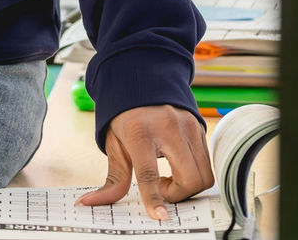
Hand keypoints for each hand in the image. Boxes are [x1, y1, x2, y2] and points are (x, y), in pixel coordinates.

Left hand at [78, 105, 211, 222]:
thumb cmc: (125, 115)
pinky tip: (179, 165)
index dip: (154, 197)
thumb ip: (113, 178)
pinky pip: (207, 163)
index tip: (161, 216)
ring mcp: (188, 125)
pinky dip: (195, 173)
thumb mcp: (115, 144)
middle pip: (189, 179)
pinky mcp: (200, 126)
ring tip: (169, 176)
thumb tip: (91, 202)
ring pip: (204, 175)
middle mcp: (168, 127)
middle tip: (161, 187)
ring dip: (188, 186)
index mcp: (140, 131)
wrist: (141, 80)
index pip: (149, 172)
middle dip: (178, 194)